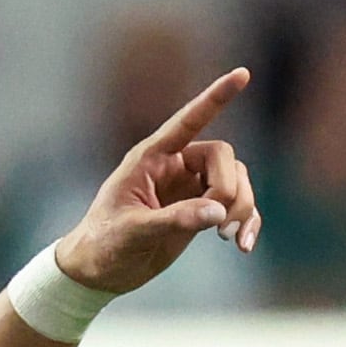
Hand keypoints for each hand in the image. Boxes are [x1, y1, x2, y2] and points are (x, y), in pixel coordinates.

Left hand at [51, 67, 261, 295]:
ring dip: (242, 206)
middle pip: (222, 156)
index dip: (215, 98)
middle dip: (229, 188)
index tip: (243, 74)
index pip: (188, 121)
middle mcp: (174, 166)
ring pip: (236, 179)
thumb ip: (174, 220)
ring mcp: (190, 188)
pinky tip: (243, 246)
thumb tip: (218, 212)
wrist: (98, 272)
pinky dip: (247, 221)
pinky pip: (237, 205)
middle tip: (218, 224)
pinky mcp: (200, 211)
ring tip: (229, 238)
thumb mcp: (133, 231)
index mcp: (150, 158)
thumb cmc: (104, 244)